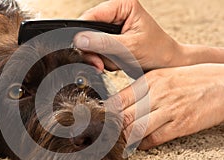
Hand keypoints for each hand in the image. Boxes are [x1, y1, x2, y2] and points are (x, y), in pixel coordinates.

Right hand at [74, 0, 223, 70]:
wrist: (167, 64)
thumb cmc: (157, 51)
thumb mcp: (130, 47)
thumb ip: (104, 43)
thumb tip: (80, 40)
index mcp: (123, 7)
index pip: (92, 15)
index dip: (83, 32)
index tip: (81, 48)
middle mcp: (116, 15)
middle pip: (88, 31)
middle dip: (95, 50)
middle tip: (100, 63)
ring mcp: (113, 29)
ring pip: (91, 44)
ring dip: (101, 58)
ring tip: (117, 61)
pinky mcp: (112, 41)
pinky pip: (98, 52)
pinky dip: (105, 61)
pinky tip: (116, 62)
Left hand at [108, 64, 223, 148]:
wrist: (223, 83)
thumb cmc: (191, 79)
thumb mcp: (163, 76)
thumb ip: (142, 89)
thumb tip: (120, 104)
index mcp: (150, 80)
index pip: (119, 99)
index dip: (105, 113)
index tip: (98, 121)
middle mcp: (157, 93)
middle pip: (124, 115)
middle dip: (111, 129)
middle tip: (103, 136)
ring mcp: (170, 109)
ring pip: (136, 128)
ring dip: (124, 139)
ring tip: (117, 143)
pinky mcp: (182, 124)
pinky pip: (155, 138)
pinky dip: (143, 144)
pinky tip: (139, 145)